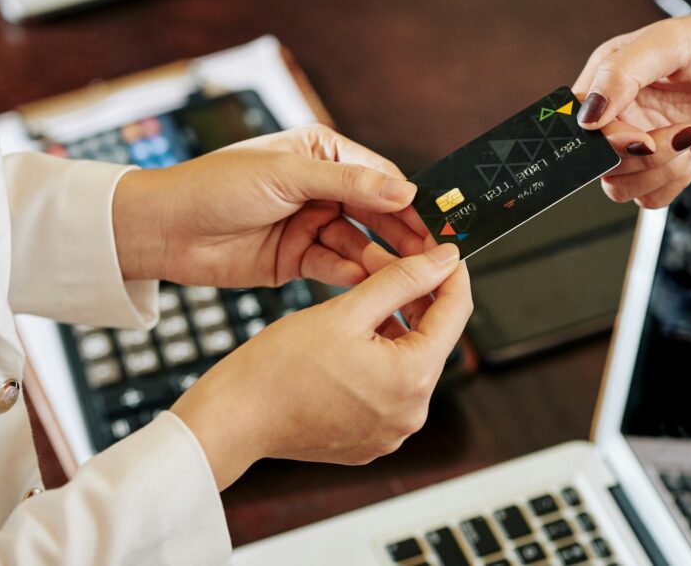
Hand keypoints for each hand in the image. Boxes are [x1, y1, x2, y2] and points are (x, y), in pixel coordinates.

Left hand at [113, 125, 434, 286]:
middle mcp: (322, 188)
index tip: (436, 222)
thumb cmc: (214, 186)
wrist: (163, 230)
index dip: (409, 200)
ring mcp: (310, 224)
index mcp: (322, 153)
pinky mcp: (298, 258)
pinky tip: (370, 285)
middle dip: (403, 235)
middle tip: (432, 258)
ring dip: (381, 261)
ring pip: (360, 244)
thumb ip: (348, 183)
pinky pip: (336, 267)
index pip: (380, 176)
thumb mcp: (286, 175)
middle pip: (377, 213)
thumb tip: (404, 189)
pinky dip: (353, 276)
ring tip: (405, 279)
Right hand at [171, 242, 471, 489]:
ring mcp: (392, 432)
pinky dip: (381, 361)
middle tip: (394, 266)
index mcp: (412, 380)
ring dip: (396, 329)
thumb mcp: (346, 310)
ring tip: (365, 302)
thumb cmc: (277, 369)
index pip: (456, 313)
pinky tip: (356, 339)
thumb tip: (442, 259)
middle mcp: (411, 413)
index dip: (452, 274)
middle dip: (417, 300)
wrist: (234, 418)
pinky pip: (391, 390)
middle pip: (433, 339)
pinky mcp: (372, 439)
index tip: (444, 252)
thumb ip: (401, 280)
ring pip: (410, 363)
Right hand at [573, 9, 690, 207]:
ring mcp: (649, 142)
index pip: (578, 121)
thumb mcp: (674, 41)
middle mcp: (625, 111)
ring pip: (620, 185)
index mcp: (612, 76)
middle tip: (679, 132)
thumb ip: (622, 72)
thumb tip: (586, 114)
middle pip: (597, 161)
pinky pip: (650, 198)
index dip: (600, 138)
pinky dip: (674, 183)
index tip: (636, 135)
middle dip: (639, 155)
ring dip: (660, 170)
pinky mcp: (675, 166)